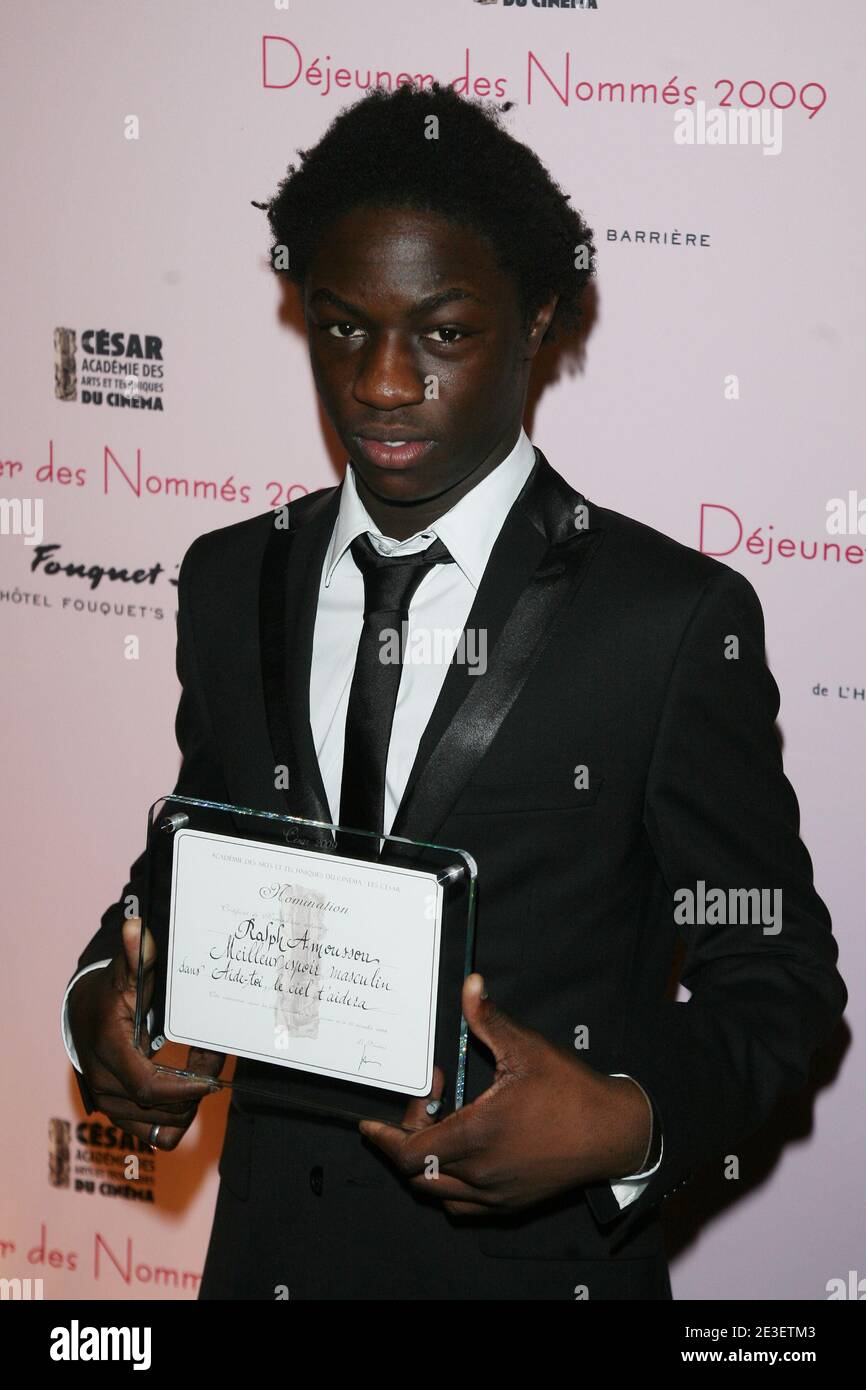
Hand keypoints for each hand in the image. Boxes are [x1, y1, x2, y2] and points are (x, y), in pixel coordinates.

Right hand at [68, 917, 223, 1149]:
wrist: (83, 1016)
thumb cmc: (110, 995)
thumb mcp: (125, 974)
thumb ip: (135, 954)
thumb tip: (137, 926)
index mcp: (109, 1049)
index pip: (147, 1085)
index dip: (184, 1088)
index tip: (214, 1079)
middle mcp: (105, 1083)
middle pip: (160, 1108)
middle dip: (195, 1091)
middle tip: (215, 1063)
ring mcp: (110, 1104)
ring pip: (160, 1126)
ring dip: (188, 1105)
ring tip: (202, 1073)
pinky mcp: (118, 1116)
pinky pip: (155, 1135)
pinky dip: (175, 1119)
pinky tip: (185, 1091)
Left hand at [358, 973, 651, 1215]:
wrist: (613, 1133)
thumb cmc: (570, 1090)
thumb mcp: (526, 1048)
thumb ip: (488, 1019)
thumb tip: (469, 984)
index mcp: (476, 1135)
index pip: (408, 1151)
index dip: (385, 1136)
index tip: (373, 1120)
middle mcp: (479, 1172)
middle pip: (415, 1174)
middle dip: (404, 1141)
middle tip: (424, 1105)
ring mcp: (494, 1194)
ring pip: (436, 1193)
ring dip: (423, 1164)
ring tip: (436, 1128)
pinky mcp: (510, 1204)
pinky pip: (462, 1205)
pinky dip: (447, 1186)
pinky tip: (458, 1157)